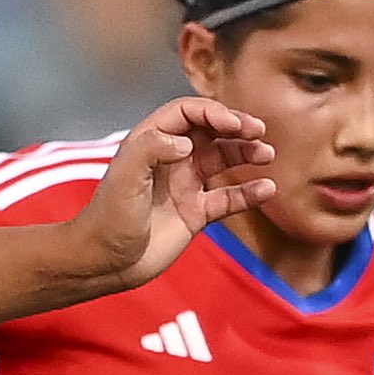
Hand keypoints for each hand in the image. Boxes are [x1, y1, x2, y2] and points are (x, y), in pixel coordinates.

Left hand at [73, 95, 273, 288]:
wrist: (107, 261)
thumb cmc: (110, 218)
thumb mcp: (125, 178)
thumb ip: (152, 149)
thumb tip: (186, 142)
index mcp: (151, 141)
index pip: (187, 114)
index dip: (212, 112)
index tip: (232, 125)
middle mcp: (172, 158)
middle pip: (210, 132)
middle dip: (236, 127)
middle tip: (259, 130)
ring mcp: (186, 185)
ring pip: (224, 160)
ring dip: (246, 154)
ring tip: (266, 155)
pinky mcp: (197, 213)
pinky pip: (228, 198)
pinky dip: (249, 193)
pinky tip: (266, 189)